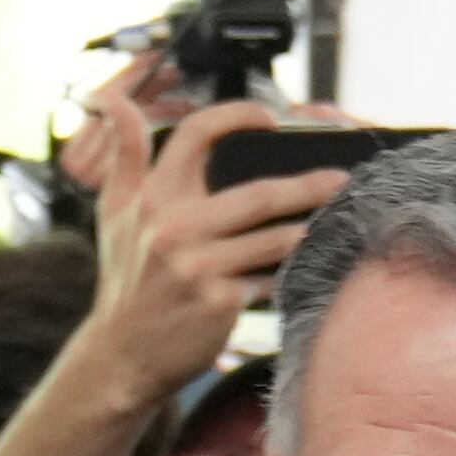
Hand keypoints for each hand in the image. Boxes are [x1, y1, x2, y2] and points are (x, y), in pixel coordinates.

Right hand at [73, 80, 351, 416]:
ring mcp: (198, 267)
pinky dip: (293, 271)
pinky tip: (317, 260)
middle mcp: (173, 227)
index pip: (197, 135)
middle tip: (342, 177)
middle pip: (258, 194)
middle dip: (307, 185)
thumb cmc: (126, 278)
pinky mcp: (218, 303)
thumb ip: (124, 154)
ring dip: (312, 227)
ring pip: (273, 240)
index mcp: (152, 198)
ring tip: (342, 216)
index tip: (269, 119)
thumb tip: (113, 101)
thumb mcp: (114, 212)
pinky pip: (270, 280)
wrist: (122, 354)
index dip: (236, 116)